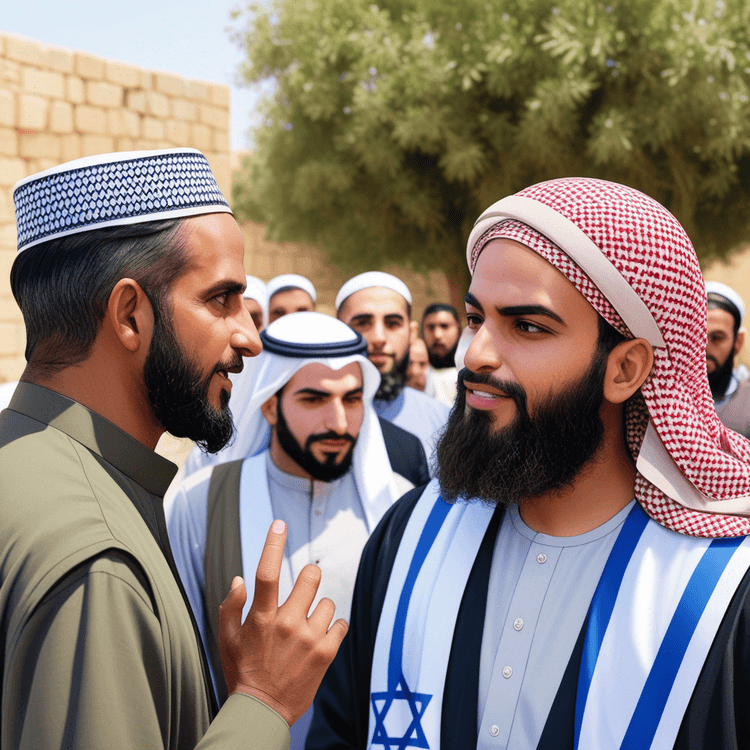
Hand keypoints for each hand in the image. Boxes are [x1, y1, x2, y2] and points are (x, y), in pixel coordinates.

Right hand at [218, 519, 347, 725]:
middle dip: (309, 577)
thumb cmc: (242, 671)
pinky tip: (320, 639)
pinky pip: (341, 624)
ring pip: (327, 602)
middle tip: (303, 591)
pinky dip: (334, 628)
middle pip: (310, 576)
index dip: (273, 544)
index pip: (267, 571)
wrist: (262, 711)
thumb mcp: (226, 639)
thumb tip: (240, 579)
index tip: (279, 524)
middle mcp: (286, 623)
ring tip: (307, 628)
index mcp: (261, 617)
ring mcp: (309, 638)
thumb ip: (231, 606)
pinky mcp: (326, 653)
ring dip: (319, 610)